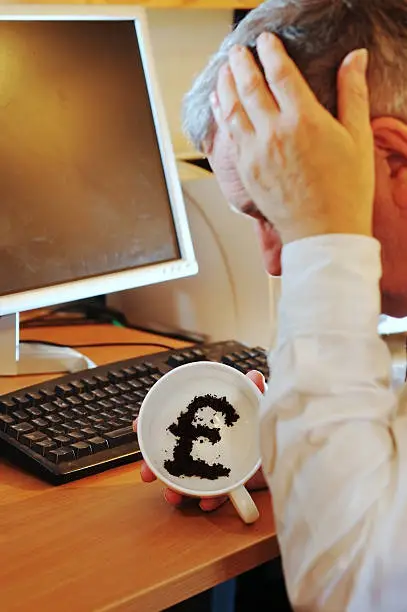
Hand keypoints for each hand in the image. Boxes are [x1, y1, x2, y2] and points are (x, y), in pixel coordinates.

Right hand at [133, 370, 267, 511]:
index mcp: (209, 422)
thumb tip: (254, 375)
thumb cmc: (269, 421)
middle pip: (175, 453)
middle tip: (146, 473)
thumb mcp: (260, 404)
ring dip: (175, 488)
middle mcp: (209, 443)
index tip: (138, 427)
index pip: (177, 421)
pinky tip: (204, 504)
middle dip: (156, 465)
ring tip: (172, 497)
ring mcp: (218, 464)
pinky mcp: (232, 482)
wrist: (294, 449)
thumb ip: (255, 392)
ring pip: (188, 477)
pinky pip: (214, 494)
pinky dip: (208, 500)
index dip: (154, 423)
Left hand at [210, 33, 374, 244]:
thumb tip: (355, 59)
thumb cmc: (345, 191)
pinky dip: (221, 115)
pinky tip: (219, 105)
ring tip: (223, 71)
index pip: (281, 74)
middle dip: (241, 64)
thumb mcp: (358, 138)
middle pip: (250, 87)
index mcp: (304, 121)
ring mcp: (256, 153)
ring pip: (232, 110)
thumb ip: (353, 94)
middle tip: (237, 52)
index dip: (270, 52)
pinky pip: (228, 136)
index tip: (266, 41)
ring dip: (225, 86)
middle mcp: (274, 133)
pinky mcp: (246, 171)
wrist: (323, 233)